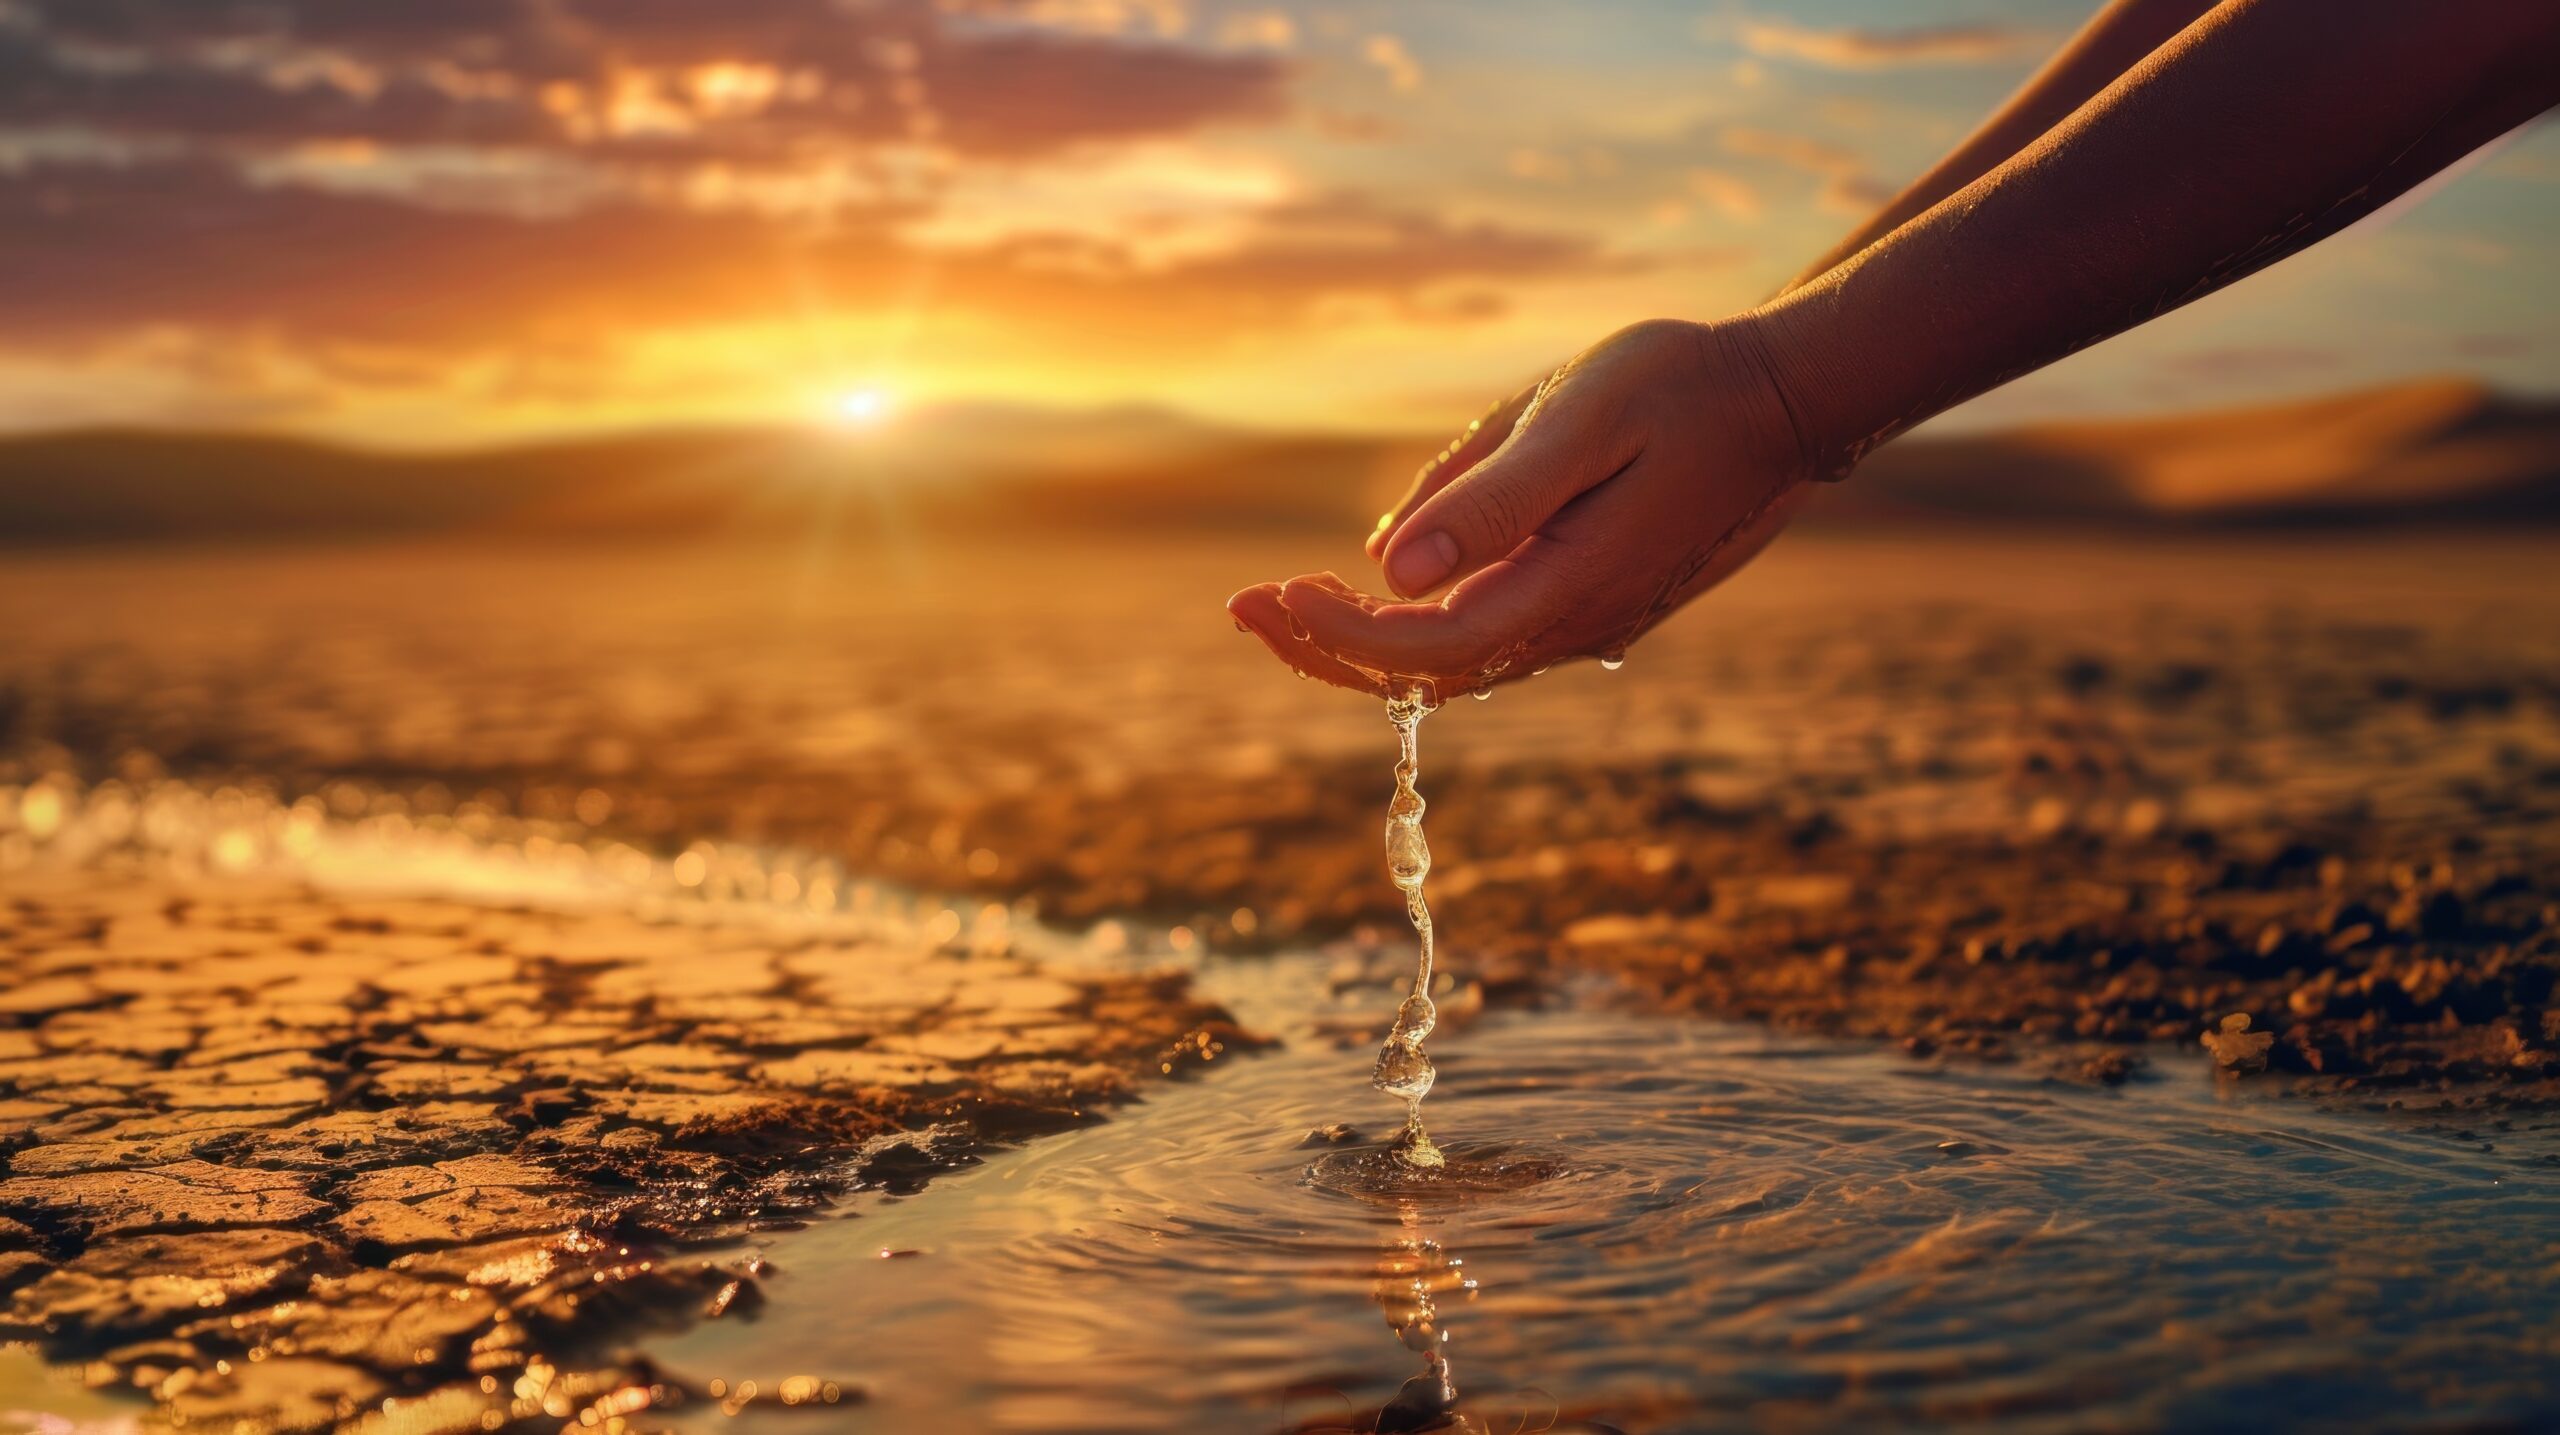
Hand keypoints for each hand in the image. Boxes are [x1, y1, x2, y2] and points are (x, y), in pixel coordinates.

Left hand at [1228, 316, 1816, 699]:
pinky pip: (1486, 635)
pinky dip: (1418, 622)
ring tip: (1286, 597)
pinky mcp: (1591, 603)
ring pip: (1452, 662)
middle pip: (1424, 676)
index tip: (1269, 589)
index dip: (1336, 632)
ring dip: (1364, 638)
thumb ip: (1492, 497)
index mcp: (1563, 592)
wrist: (1785, 401)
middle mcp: (1572, 629)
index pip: (1420, 651)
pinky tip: (1380, 580)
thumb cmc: (1680, 389)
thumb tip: (1392, 566)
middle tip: (1241, 605)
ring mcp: (1585, 625)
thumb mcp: (1578, 421)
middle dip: (1325, 646)